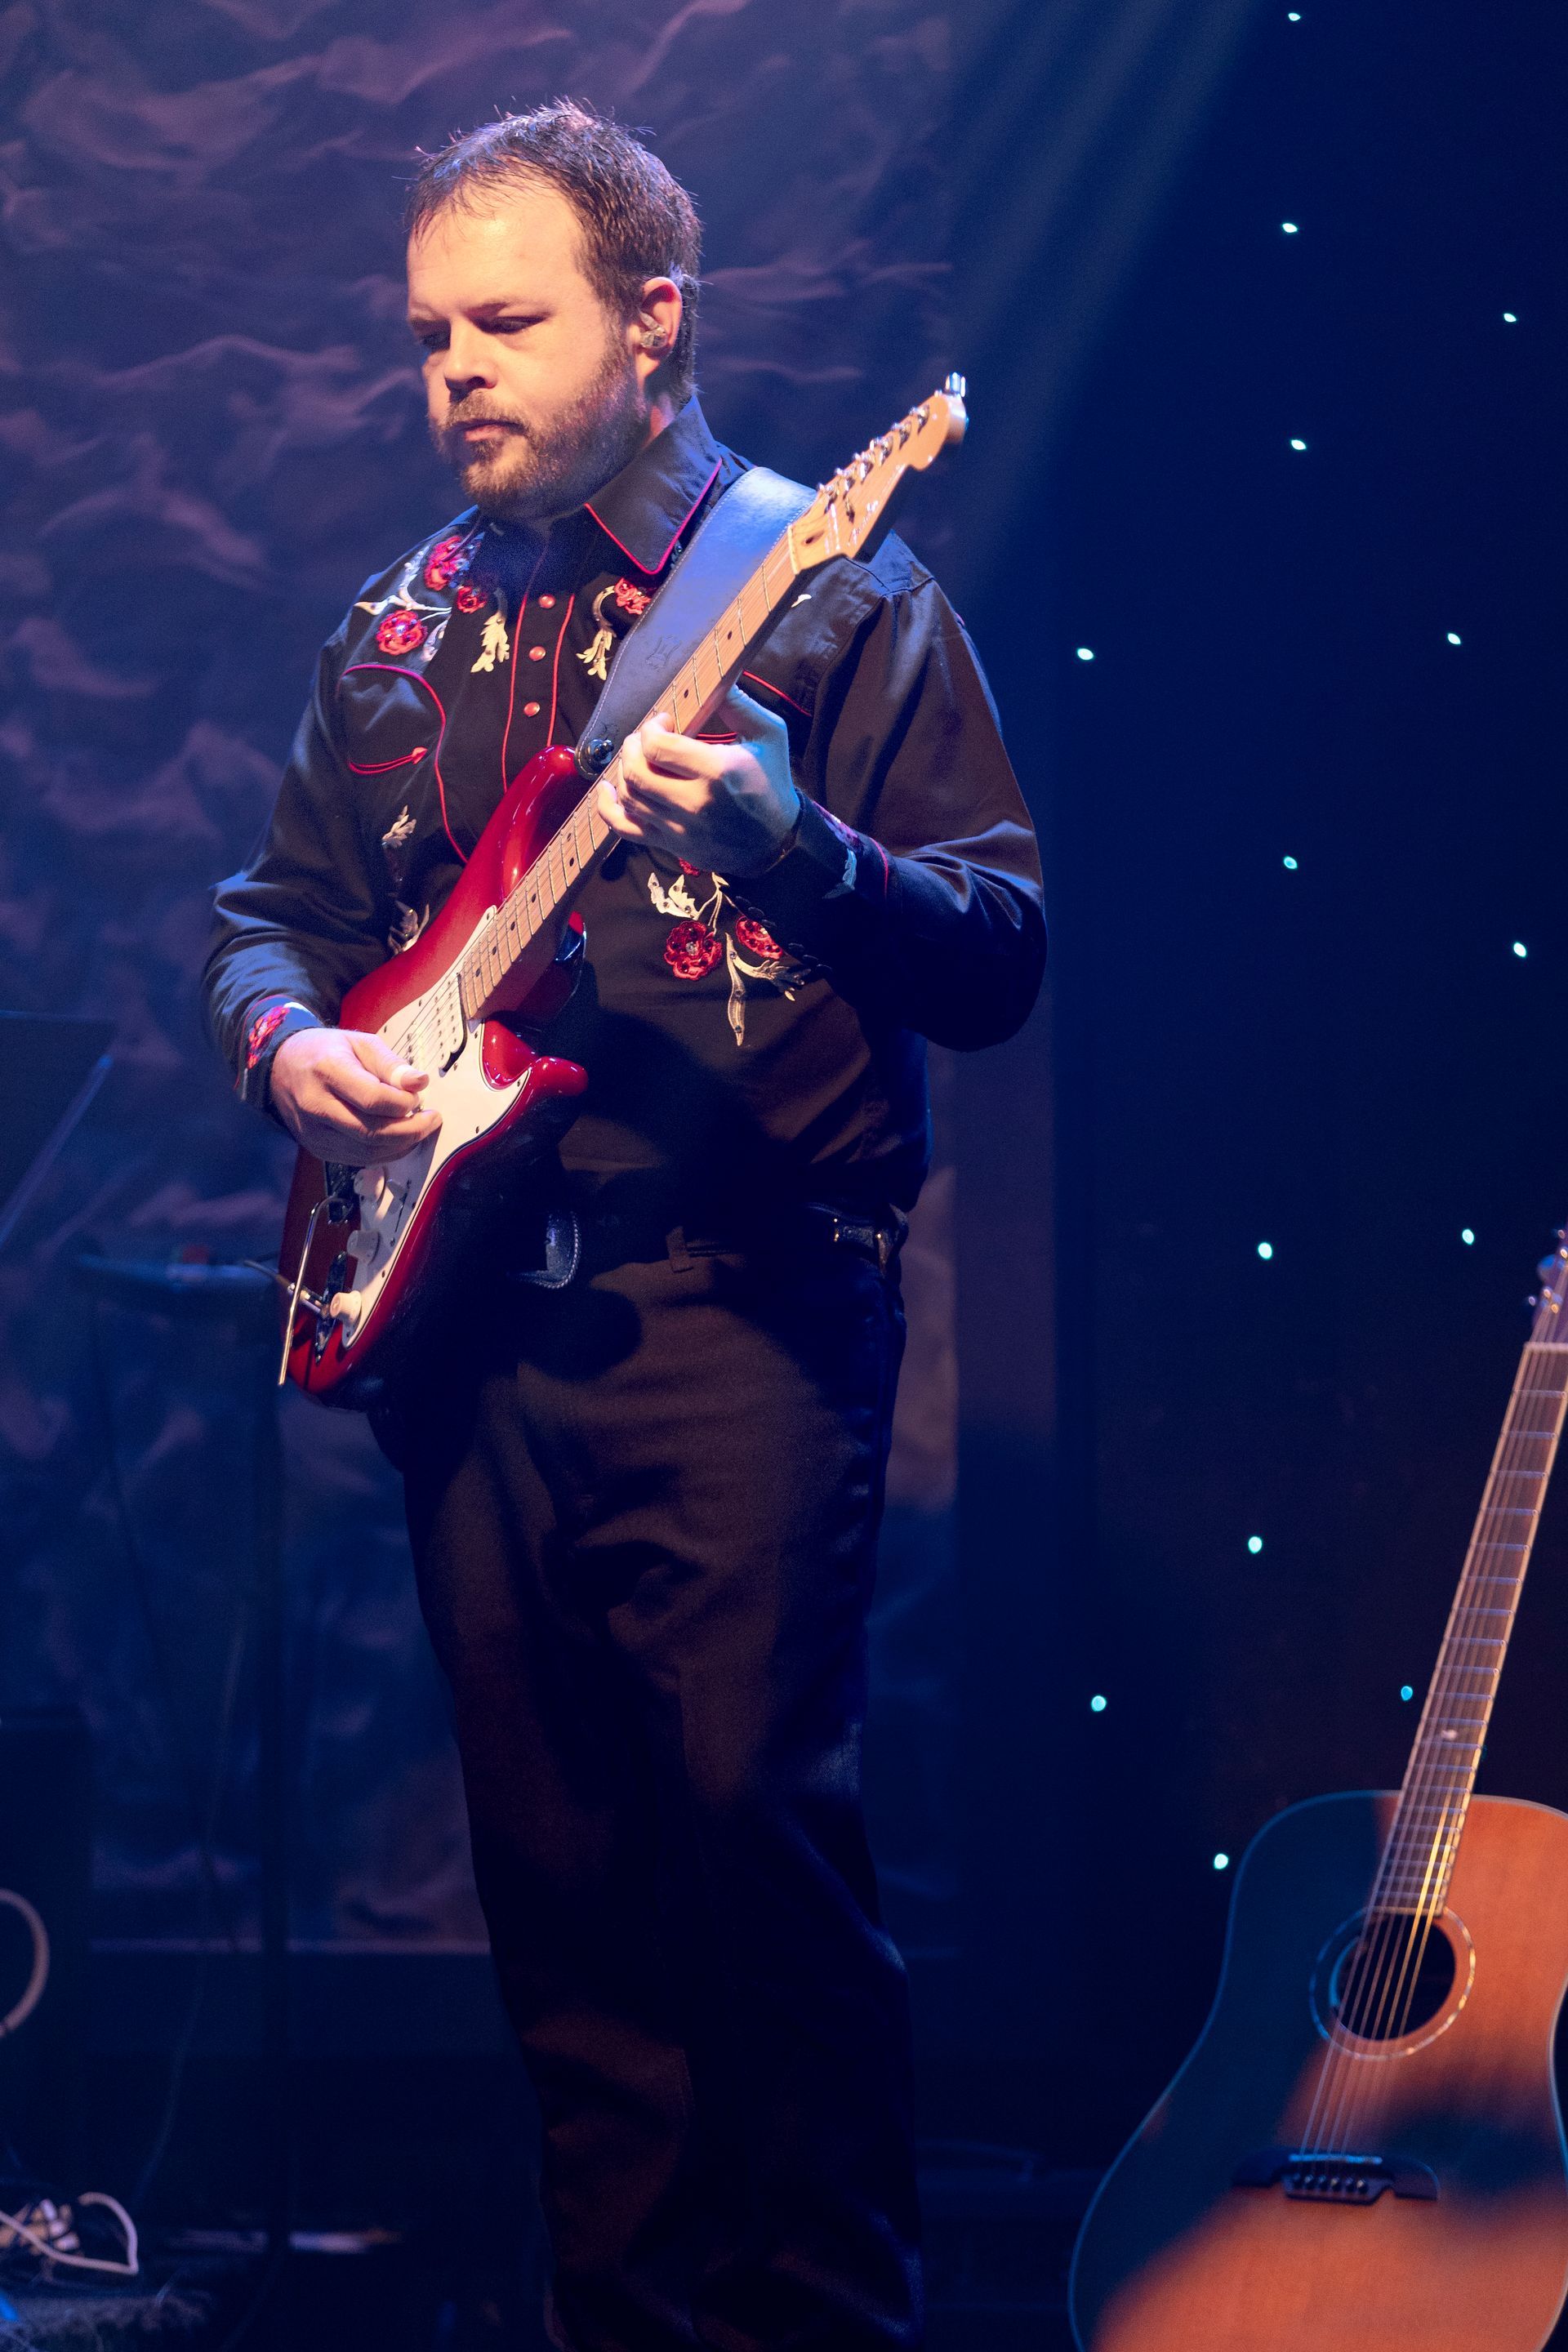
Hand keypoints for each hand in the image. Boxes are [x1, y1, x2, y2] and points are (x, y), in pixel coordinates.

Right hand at [270, 1028, 439, 1165]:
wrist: (282, 1068)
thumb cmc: (326, 1051)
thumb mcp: (360, 1043)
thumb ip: (390, 1064)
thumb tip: (420, 1083)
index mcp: (326, 1071)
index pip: (373, 1099)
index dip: (403, 1103)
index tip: (420, 1097)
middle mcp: (315, 1105)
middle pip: (371, 1132)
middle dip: (410, 1130)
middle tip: (432, 1119)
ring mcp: (313, 1132)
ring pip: (367, 1152)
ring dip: (401, 1145)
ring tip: (418, 1127)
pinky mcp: (317, 1149)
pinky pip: (358, 1160)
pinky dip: (385, 1153)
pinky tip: (399, 1139)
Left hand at [597, 686, 799, 876]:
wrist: (777, 841)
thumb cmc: (772, 783)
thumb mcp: (769, 736)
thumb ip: (740, 705)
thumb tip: (715, 678)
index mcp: (716, 771)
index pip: (657, 747)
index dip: (650, 728)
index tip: (663, 722)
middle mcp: (693, 802)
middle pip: (636, 771)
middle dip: (631, 747)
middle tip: (645, 739)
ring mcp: (679, 828)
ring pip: (629, 796)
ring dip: (624, 770)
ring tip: (638, 758)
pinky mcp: (671, 845)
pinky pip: (625, 829)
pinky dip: (607, 809)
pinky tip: (608, 790)